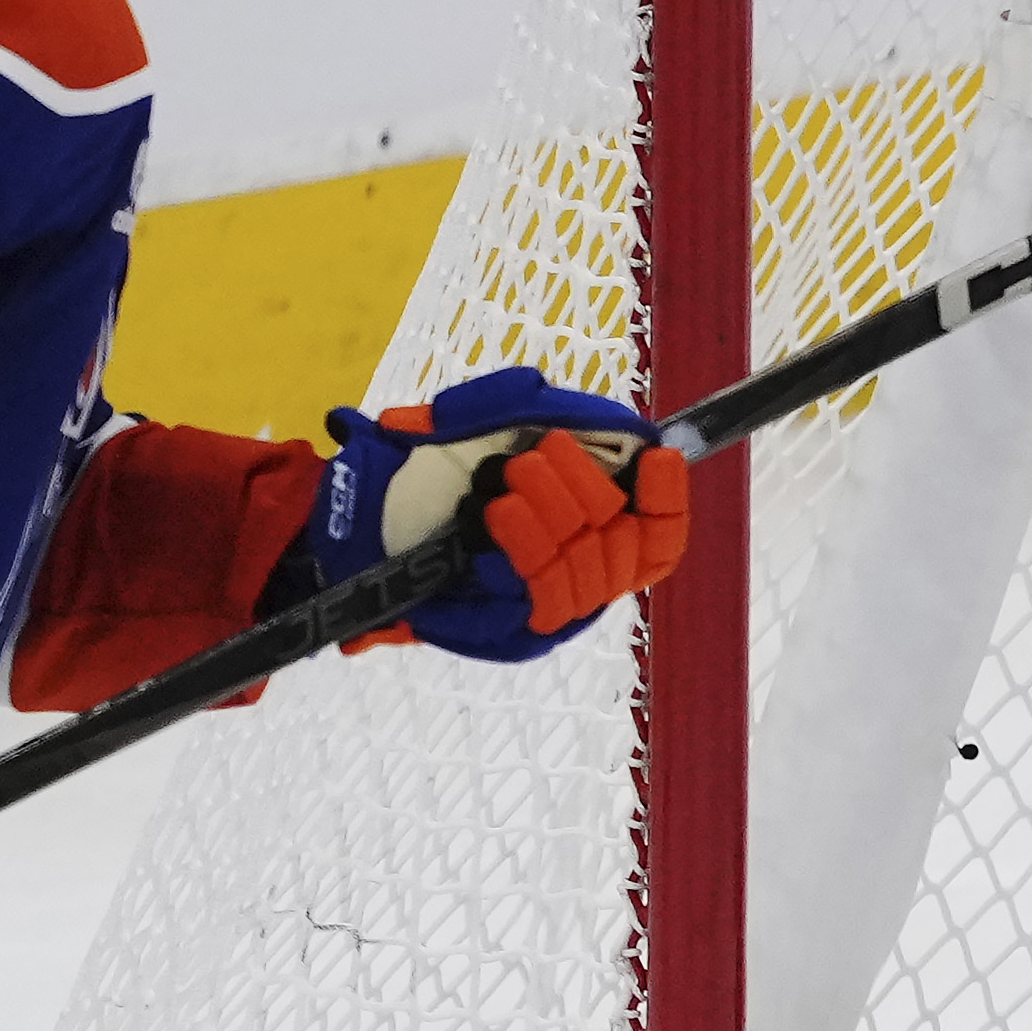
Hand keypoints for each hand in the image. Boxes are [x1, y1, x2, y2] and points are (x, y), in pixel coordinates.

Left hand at [301, 363, 692, 662]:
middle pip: (627, 537)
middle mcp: (585, 569)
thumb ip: (511, 403)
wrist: (363, 530)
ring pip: (590, 562)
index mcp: (593, 525)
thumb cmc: (427, 478)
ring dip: (551, 515)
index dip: (668, 497)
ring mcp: (557, 603)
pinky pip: (549, 590)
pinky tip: (498, 517)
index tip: (658, 455)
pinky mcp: (522, 628)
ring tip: (505, 486)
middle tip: (531, 461)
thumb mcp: (470, 424)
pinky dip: (528, 545)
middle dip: (584, 489)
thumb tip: (560, 402)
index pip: (662, 532)